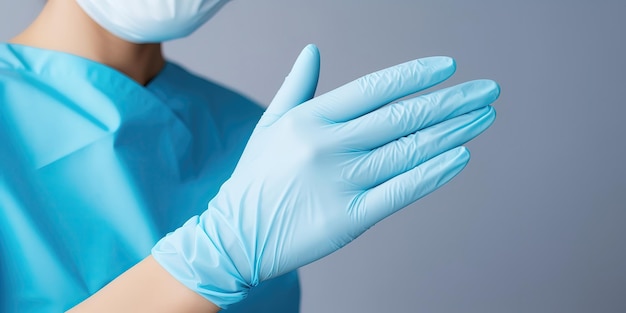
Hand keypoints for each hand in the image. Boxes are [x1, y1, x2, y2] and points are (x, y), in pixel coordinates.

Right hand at [152, 44, 499, 307]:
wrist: (236, 235)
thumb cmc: (257, 178)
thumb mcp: (271, 124)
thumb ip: (297, 86)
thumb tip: (314, 50)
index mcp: (311, 119)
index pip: (374, 89)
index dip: (415, 75)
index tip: (450, 67)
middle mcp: (328, 146)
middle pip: (401, 117)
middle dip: (450, 102)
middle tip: (487, 91)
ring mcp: (340, 182)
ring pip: (409, 151)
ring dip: (452, 133)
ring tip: (484, 118)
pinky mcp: (349, 218)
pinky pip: (401, 191)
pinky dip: (434, 173)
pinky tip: (461, 157)